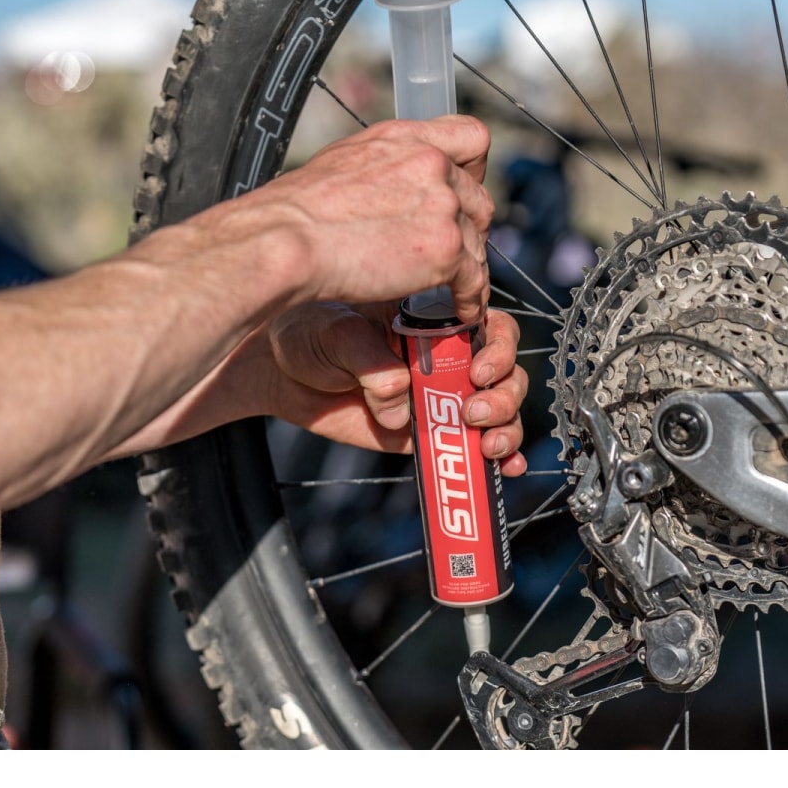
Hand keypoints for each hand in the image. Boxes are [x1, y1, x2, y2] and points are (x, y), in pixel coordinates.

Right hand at [254, 115, 493, 323]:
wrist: (284, 240)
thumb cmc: (296, 212)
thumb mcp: (344, 162)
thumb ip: (384, 167)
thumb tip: (391, 186)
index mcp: (406, 139)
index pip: (471, 138)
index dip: (474, 170)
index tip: (462, 193)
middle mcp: (431, 164)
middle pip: (478, 198)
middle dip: (470, 228)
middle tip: (453, 252)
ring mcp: (442, 206)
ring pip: (477, 243)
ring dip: (469, 268)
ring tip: (456, 290)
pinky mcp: (444, 249)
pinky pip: (474, 279)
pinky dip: (471, 299)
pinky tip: (460, 310)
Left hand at [263, 302, 527, 474]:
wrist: (280, 371)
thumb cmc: (309, 333)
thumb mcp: (336, 331)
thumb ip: (370, 360)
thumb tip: (397, 400)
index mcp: (436, 319)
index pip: (492, 326)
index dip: (499, 348)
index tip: (477, 370)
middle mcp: (448, 357)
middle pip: (506, 373)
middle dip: (503, 395)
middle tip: (473, 411)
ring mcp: (442, 398)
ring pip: (500, 411)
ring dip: (506, 428)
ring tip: (484, 443)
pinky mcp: (428, 435)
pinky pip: (473, 448)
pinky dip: (502, 459)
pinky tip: (508, 468)